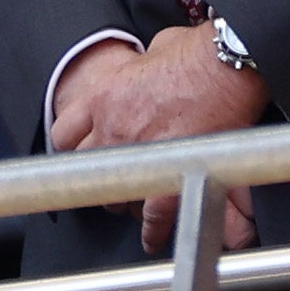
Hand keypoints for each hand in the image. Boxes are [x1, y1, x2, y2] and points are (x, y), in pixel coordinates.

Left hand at [55, 25, 268, 251]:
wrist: (223, 62)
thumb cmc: (193, 52)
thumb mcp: (150, 51)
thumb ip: (138, 69)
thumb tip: (150, 65)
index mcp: (101, 97)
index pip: (66, 134)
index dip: (76, 149)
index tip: (85, 157)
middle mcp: (110, 126)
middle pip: (89, 167)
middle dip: (101, 177)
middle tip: (115, 184)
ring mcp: (137, 150)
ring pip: (116, 192)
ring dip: (124, 202)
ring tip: (135, 208)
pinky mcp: (169, 168)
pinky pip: (153, 210)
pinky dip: (153, 229)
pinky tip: (153, 239)